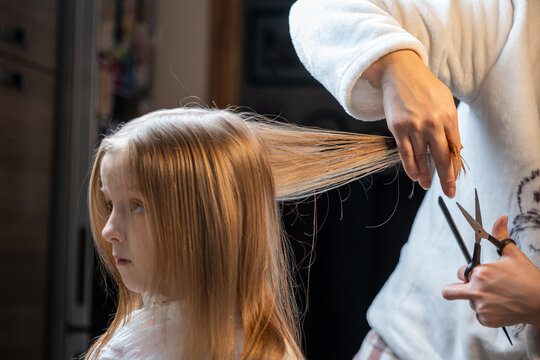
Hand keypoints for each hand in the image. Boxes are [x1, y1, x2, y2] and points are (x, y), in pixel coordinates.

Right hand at [363, 50, 461, 196]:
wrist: (399, 72)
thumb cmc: (423, 86)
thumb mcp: (444, 101)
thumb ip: (450, 124)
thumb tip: (455, 148)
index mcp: (448, 116)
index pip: (455, 148)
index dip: (455, 166)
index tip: (456, 178)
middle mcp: (433, 123)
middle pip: (442, 157)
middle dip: (447, 178)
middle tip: (449, 191)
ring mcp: (414, 127)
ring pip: (422, 158)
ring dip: (425, 175)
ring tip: (428, 185)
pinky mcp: (398, 128)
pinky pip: (405, 153)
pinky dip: (410, 166)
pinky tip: (414, 175)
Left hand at [442, 216, 539, 327]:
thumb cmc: (528, 278)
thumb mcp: (513, 255)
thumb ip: (500, 236)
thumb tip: (500, 218)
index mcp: (480, 273)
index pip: (461, 271)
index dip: (468, 271)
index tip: (477, 273)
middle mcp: (477, 291)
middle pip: (449, 291)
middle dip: (455, 289)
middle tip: (469, 287)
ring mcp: (481, 307)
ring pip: (468, 302)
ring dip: (477, 299)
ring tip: (498, 296)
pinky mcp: (487, 320)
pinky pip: (479, 315)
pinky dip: (487, 311)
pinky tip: (501, 305)